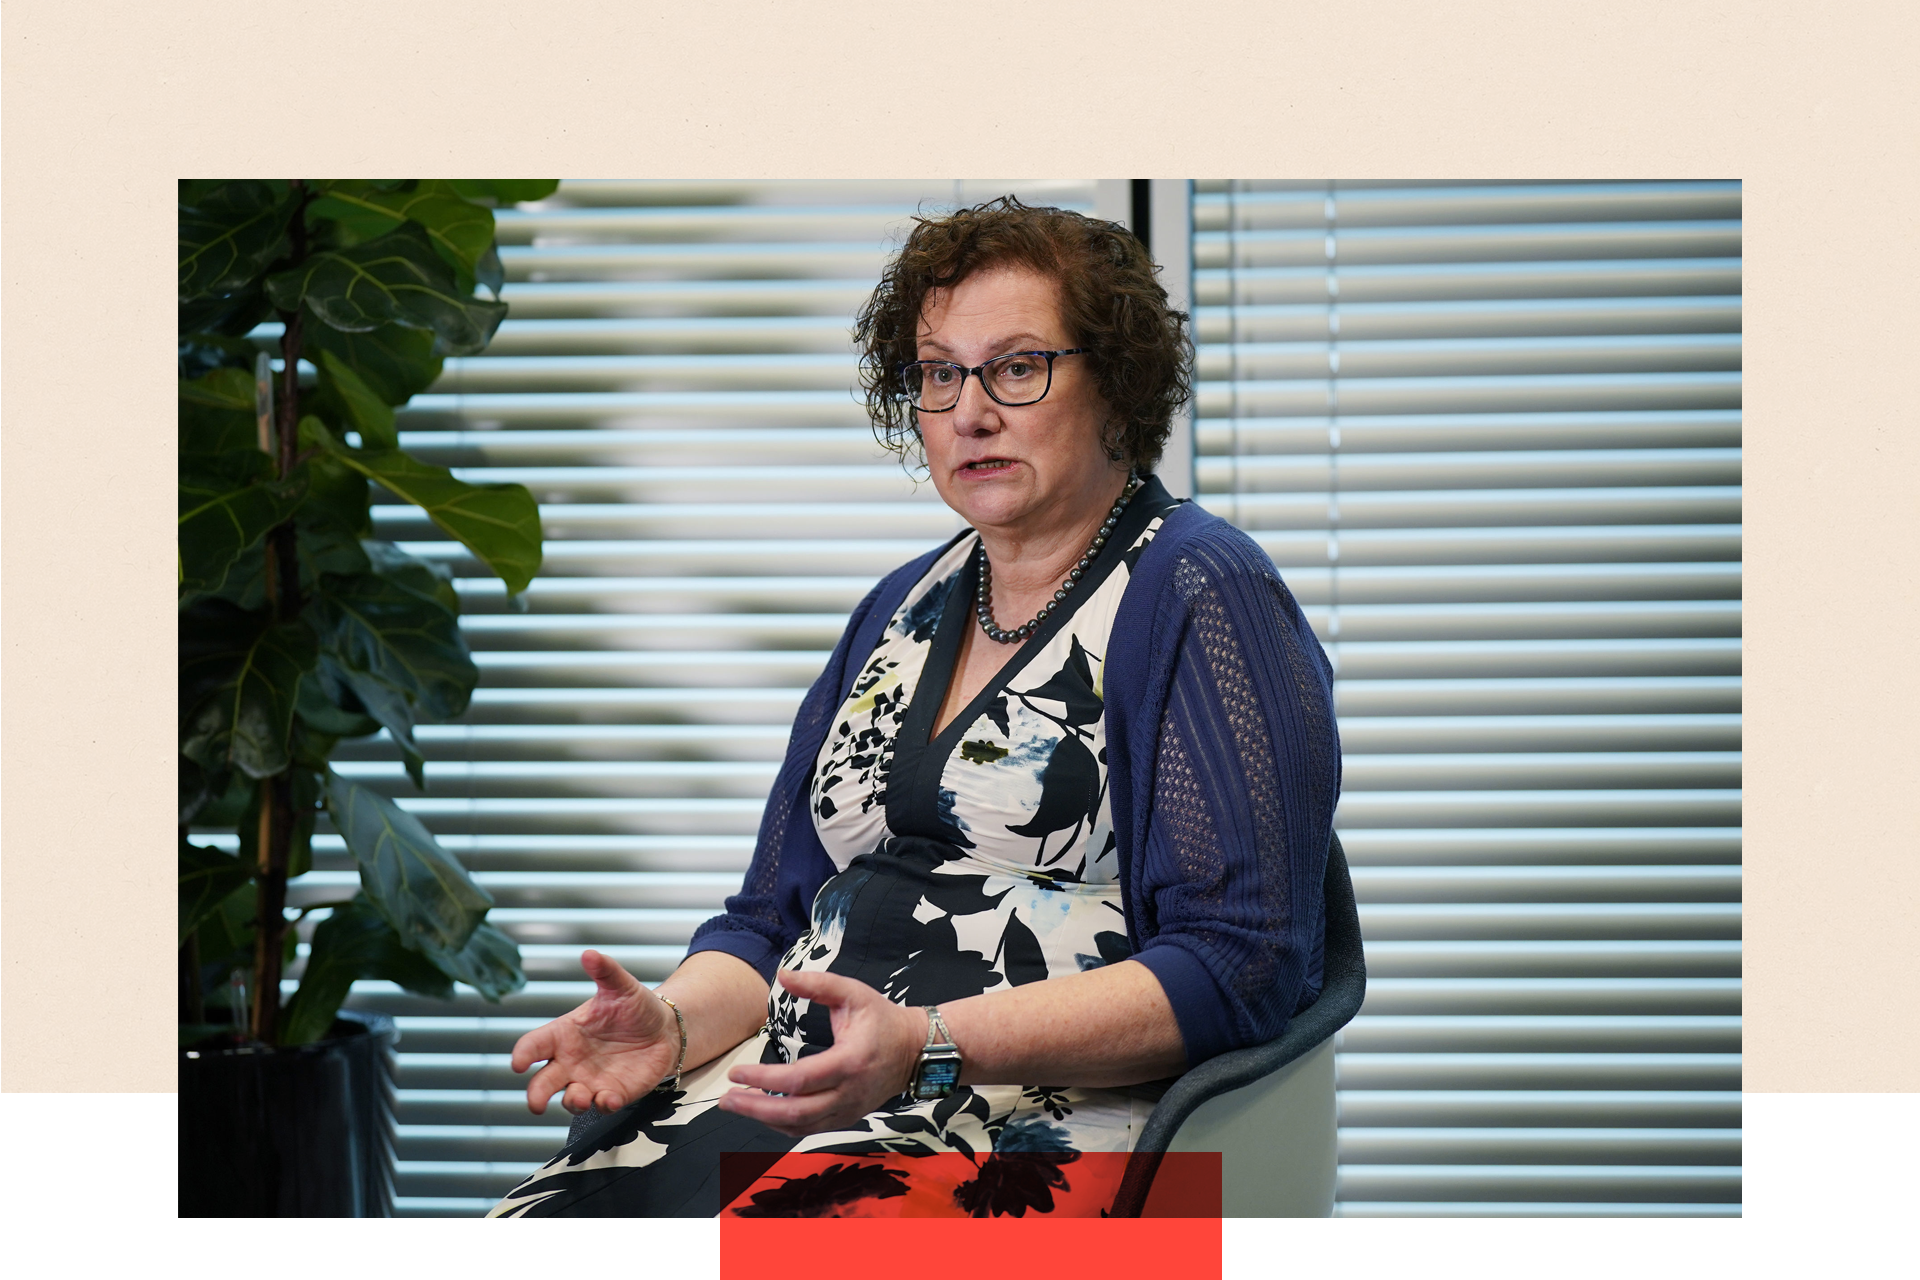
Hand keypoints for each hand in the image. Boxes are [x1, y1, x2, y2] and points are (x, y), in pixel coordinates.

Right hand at [510, 949, 679, 1115]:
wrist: (665, 1029)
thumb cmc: (636, 1007)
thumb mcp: (621, 986)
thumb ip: (605, 971)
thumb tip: (589, 954)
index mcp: (565, 1034)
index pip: (533, 1045)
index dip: (522, 1054)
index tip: (518, 1063)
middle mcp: (572, 1061)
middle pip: (542, 1082)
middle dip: (535, 1095)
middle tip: (536, 1102)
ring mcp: (591, 1080)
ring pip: (569, 1099)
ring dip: (571, 1101)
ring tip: (580, 1095)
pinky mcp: (613, 1093)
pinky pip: (601, 1106)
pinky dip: (602, 1105)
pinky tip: (609, 1097)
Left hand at [716, 970, 923, 1137]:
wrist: (916, 1050)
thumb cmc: (882, 1019)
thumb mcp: (853, 993)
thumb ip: (817, 983)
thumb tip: (782, 974)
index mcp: (849, 1062)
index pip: (798, 1080)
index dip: (764, 1080)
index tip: (736, 1072)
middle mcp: (848, 1093)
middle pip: (795, 1112)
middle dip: (755, 1109)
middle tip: (726, 1099)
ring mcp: (848, 1110)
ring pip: (800, 1126)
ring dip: (764, 1120)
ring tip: (736, 1105)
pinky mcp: (847, 1118)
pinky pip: (810, 1128)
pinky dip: (783, 1124)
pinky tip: (763, 1113)